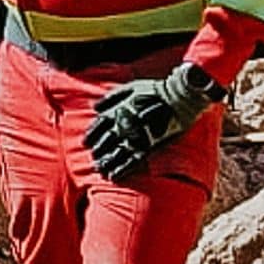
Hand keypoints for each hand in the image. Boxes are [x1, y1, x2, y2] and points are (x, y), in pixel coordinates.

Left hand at [84, 64, 221, 180]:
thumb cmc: (155, 90)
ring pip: (115, 153)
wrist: (178, 97)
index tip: (85, 143)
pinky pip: (132, 160)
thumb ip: (112, 97)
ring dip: (106, 162)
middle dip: (98, 151)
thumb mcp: (131, 87)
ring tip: (100, 170)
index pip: (100, 125)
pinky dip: (121, 169)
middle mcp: (124, 124)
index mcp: (119, 110)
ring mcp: (135, 136)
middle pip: (106, 141)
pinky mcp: (148, 146)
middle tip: (93, 159)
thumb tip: (95, 107)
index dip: (91, 135)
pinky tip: (113, 176)